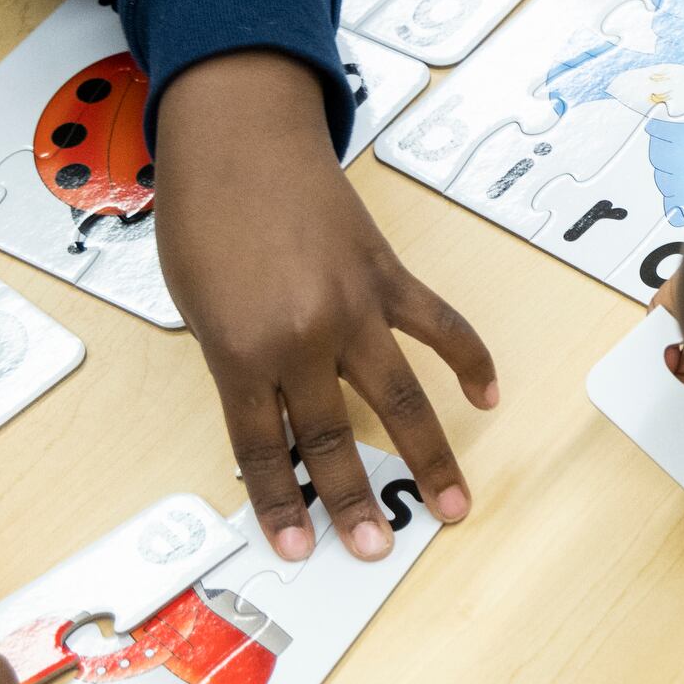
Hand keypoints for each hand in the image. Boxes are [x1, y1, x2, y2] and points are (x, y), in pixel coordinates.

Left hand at [154, 52, 496, 561]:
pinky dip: (469, 360)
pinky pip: (438, 325)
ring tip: (455, 504)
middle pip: (334, 437)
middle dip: (353, 501)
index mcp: (241, 350)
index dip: (280, 504)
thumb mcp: (195, 304)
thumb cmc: (203, 213)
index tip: (295, 546)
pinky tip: (488, 395)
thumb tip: (275, 409)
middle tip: (374, 549)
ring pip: (400, 398)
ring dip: (431, 457)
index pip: (263, 448)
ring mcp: (353, 306)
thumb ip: (235, 360)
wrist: (238, 135)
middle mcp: (302, 336)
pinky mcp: (386, 275)